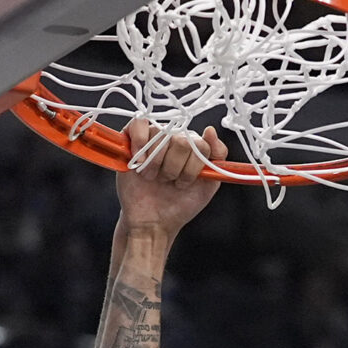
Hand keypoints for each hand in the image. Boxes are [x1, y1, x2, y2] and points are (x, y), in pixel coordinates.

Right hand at [114, 118, 226, 237]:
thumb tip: (210, 130)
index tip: (183, 183)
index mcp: (193, 148)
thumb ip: (217, 157)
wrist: (153, 222)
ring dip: (155, 163)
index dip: (192, 168)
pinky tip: (139, 161)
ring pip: (160, 135)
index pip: (201, 145)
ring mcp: (154, 137)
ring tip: (151, 177)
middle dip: (173, 168)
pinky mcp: (131, 138)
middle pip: (181, 141)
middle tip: (166, 181)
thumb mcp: (207, 185)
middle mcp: (175, 139)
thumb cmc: (179, 205)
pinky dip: (140, 143)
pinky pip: (139, 124)